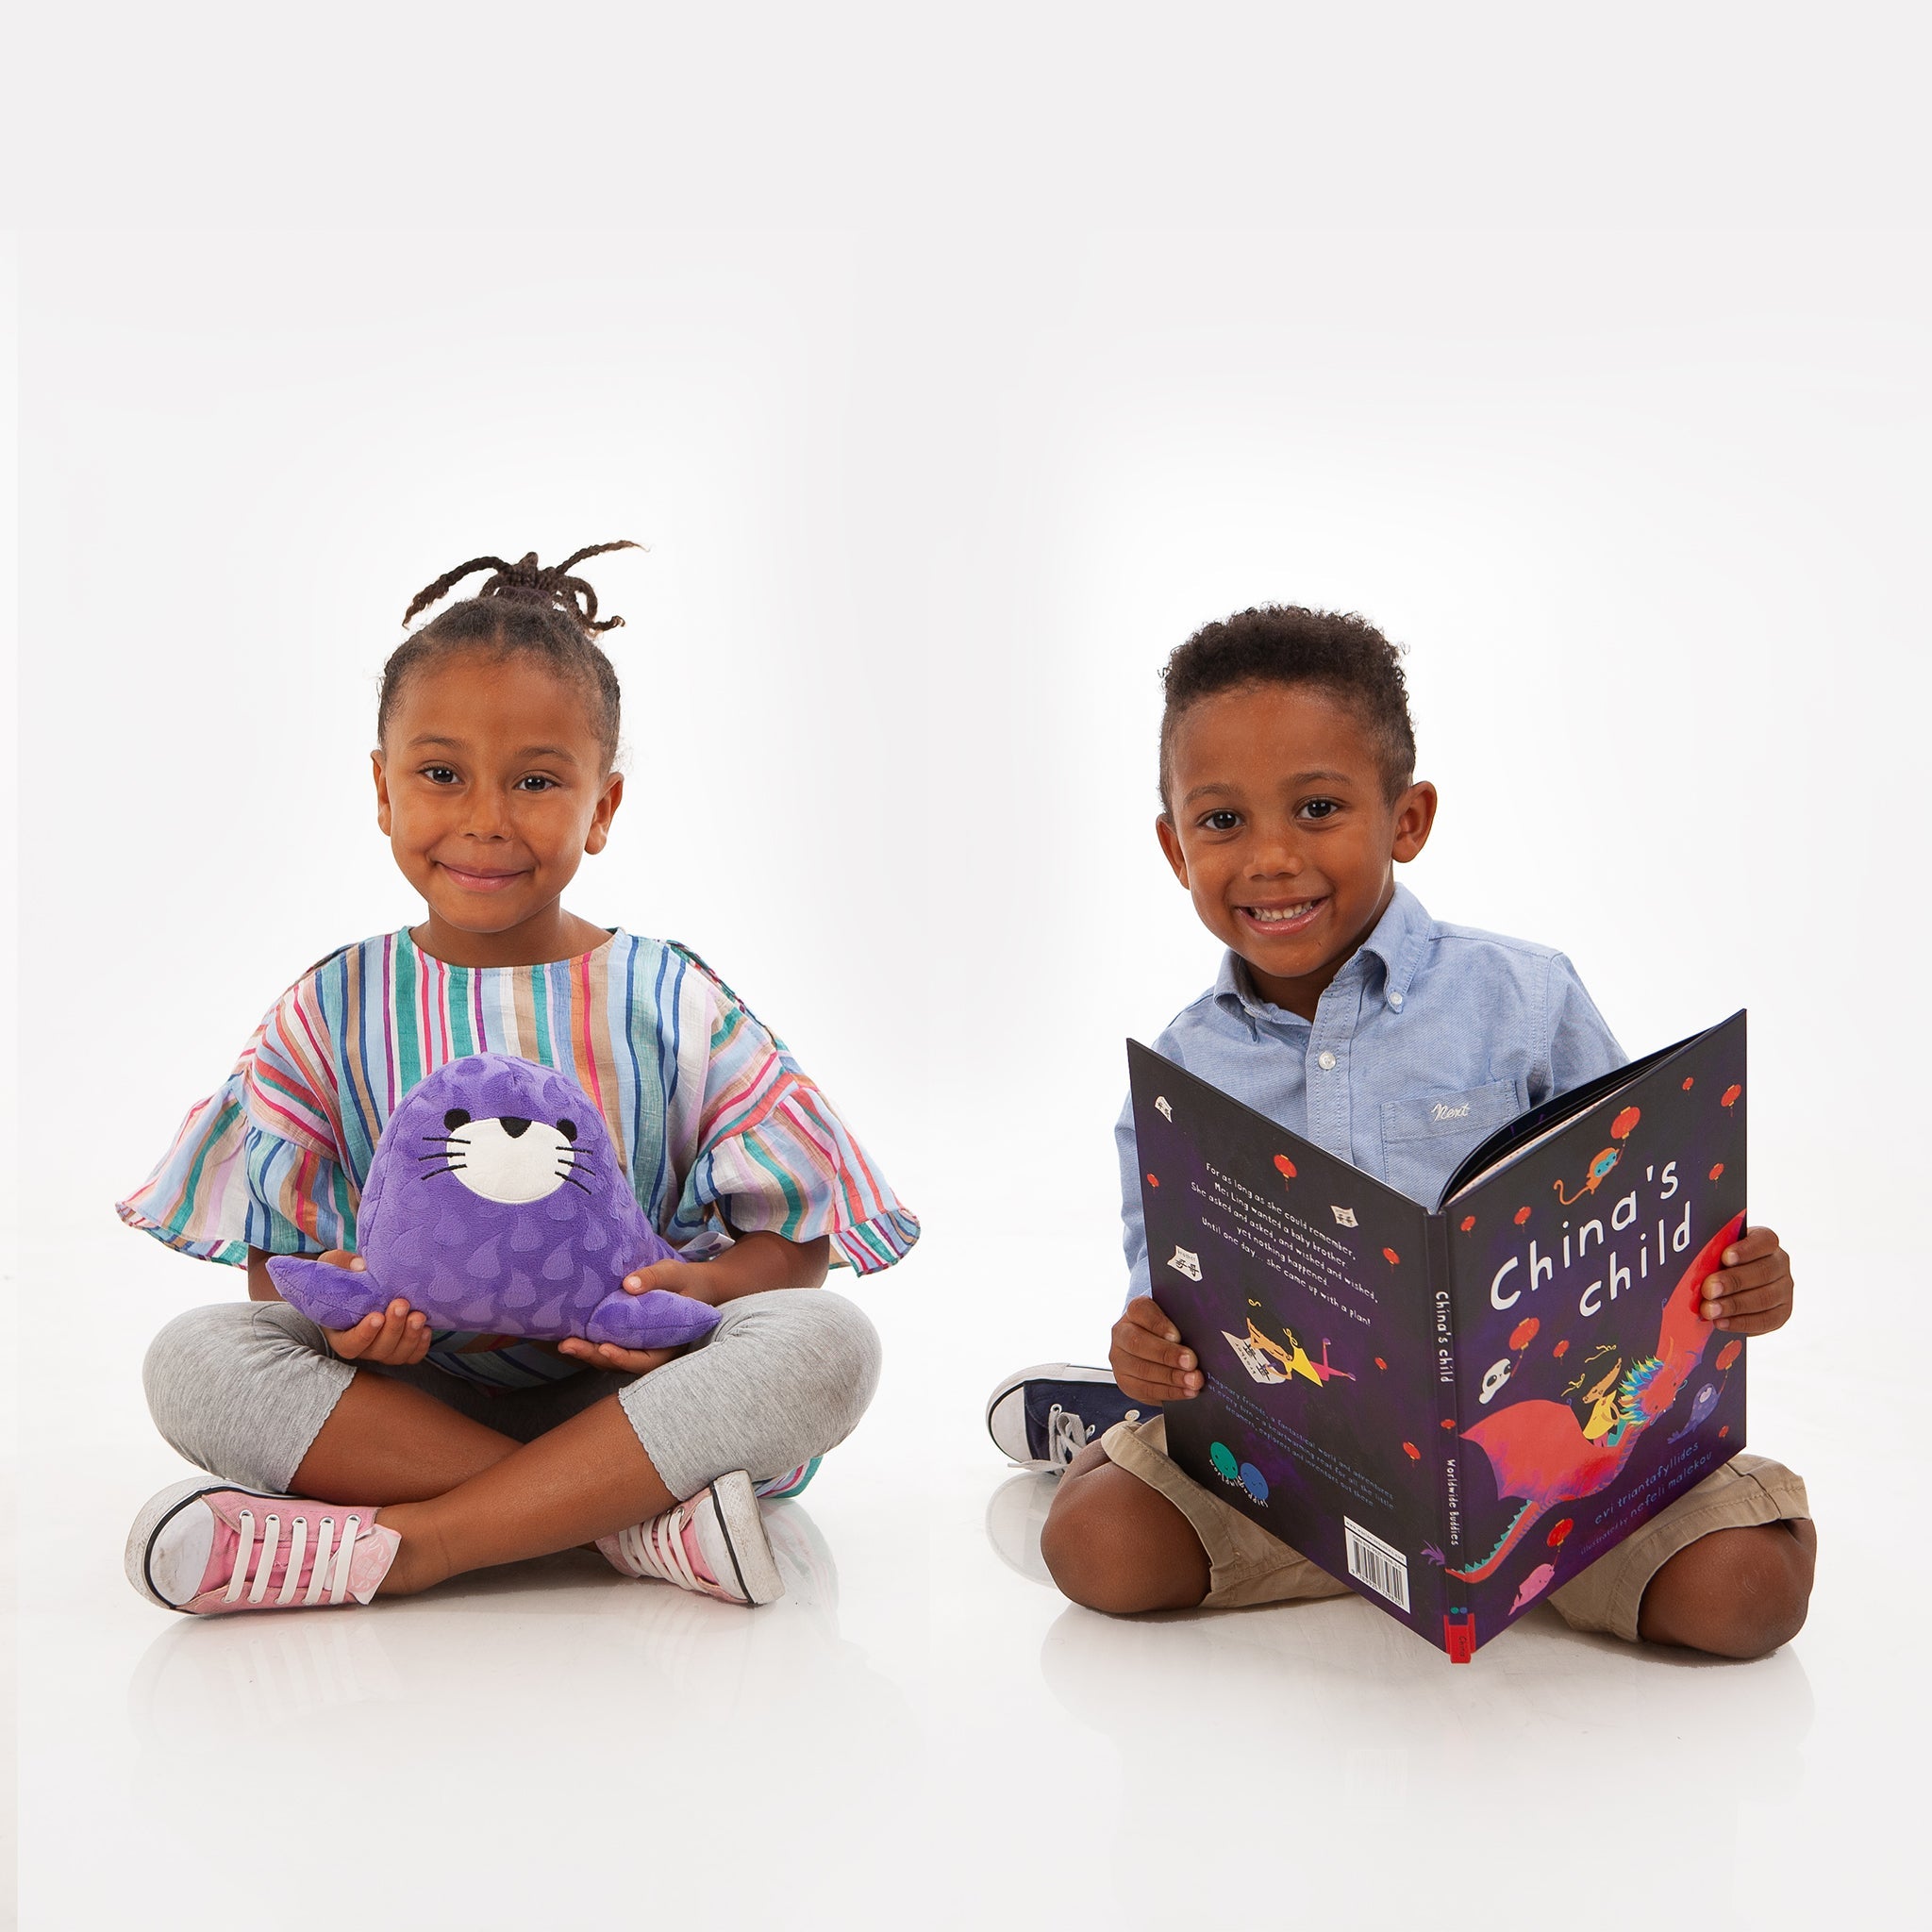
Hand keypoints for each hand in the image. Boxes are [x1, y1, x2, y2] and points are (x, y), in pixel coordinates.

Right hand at [316, 1252, 432, 1365]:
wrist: (363, 1282)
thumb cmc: (343, 1276)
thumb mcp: (334, 1266)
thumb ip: (342, 1264)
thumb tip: (361, 1265)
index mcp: (340, 1333)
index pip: (350, 1344)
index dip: (364, 1334)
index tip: (377, 1316)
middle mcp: (362, 1346)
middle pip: (378, 1349)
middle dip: (393, 1329)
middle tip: (402, 1305)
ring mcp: (382, 1349)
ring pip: (396, 1354)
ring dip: (410, 1337)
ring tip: (419, 1316)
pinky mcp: (401, 1346)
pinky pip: (412, 1355)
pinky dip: (420, 1345)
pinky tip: (427, 1328)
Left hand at [551, 1256, 714, 1374]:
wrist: (695, 1286)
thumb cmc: (686, 1281)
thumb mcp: (674, 1274)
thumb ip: (654, 1278)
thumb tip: (629, 1284)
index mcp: (670, 1344)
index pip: (645, 1360)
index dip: (624, 1357)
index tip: (604, 1348)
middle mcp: (654, 1353)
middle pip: (622, 1363)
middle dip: (594, 1356)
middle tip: (568, 1345)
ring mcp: (640, 1349)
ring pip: (613, 1359)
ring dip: (588, 1353)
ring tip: (564, 1343)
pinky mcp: (630, 1341)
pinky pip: (611, 1347)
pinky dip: (592, 1344)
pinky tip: (572, 1335)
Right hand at [1111, 1295, 1203, 1404]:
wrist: (1157, 1348)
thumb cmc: (1170, 1332)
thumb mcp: (1175, 1321)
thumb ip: (1183, 1324)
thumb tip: (1204, 1335)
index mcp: (1134, 1312)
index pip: (1140, 1311)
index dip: (1159, 1324)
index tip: (1177, 1336)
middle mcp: (1122, 1333)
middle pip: (1138, 1343)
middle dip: (1167, 1355)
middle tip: (1191, 1362)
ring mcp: (1120, 1359)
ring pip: (1141, 1369)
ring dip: (1171, 1377)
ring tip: (1193, 1381)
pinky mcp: (1125, 1381)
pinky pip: (1145, 1390)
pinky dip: (1169, 1392)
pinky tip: (1186, 1392)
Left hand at [1698, 1226, 1793, 1335]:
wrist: (1732, 1287)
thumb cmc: (1720, 1263)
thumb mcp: (1718, 1253)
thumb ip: (1712, 1254)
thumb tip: (1693, 1261)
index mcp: (1766, 1243)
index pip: (1764, 1241)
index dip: (1746, 1249)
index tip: (1725, 1257)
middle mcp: (1780, 1264)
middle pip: (1763, 1272)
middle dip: (1733, 1282)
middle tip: (1708, 1290)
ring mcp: (1784, 1290)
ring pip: (1764, 1298)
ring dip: (1734, 1306)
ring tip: (1710, 1310)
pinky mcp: (1782, 1313)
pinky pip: (1765, 1321)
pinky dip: (1741, 1323)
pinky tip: (1721, 1323)